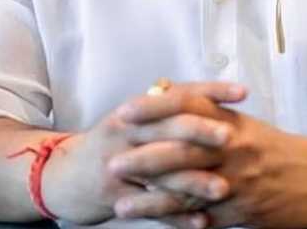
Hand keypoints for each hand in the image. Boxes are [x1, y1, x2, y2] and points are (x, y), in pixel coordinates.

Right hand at [42, 82, 245, 225]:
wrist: (63, 176)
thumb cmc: (110, 143)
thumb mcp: (132, 118)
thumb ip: (166, 107)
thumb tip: (204, 94)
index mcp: (137, 109)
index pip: (179, 93)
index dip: (212, 91)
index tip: (242, 92)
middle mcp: (127, 131)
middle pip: (169, 127)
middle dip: (202, 131)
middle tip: (232, 137)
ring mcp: (119, 164)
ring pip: (162, 172)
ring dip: (194, 182)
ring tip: (224, 188)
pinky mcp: (114, 196)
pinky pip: (150, 207)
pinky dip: (176, 216)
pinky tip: (202, 222)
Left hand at [111, 92, 306, 228]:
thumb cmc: (275, 147)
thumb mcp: (243, 122)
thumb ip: (206, 110)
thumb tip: (164, 90)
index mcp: (231, 121)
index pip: (188, 107)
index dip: (154, 108)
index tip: (125, 112)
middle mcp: (232, 148)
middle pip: (182, 150)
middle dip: (143, 157)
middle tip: (112, 163)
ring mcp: (237, 181)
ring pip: (188, 190)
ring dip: (152, 200)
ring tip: (121, 205)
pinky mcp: (243, 211)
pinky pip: (205, 217)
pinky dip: (178, 222)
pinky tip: (156, 225)